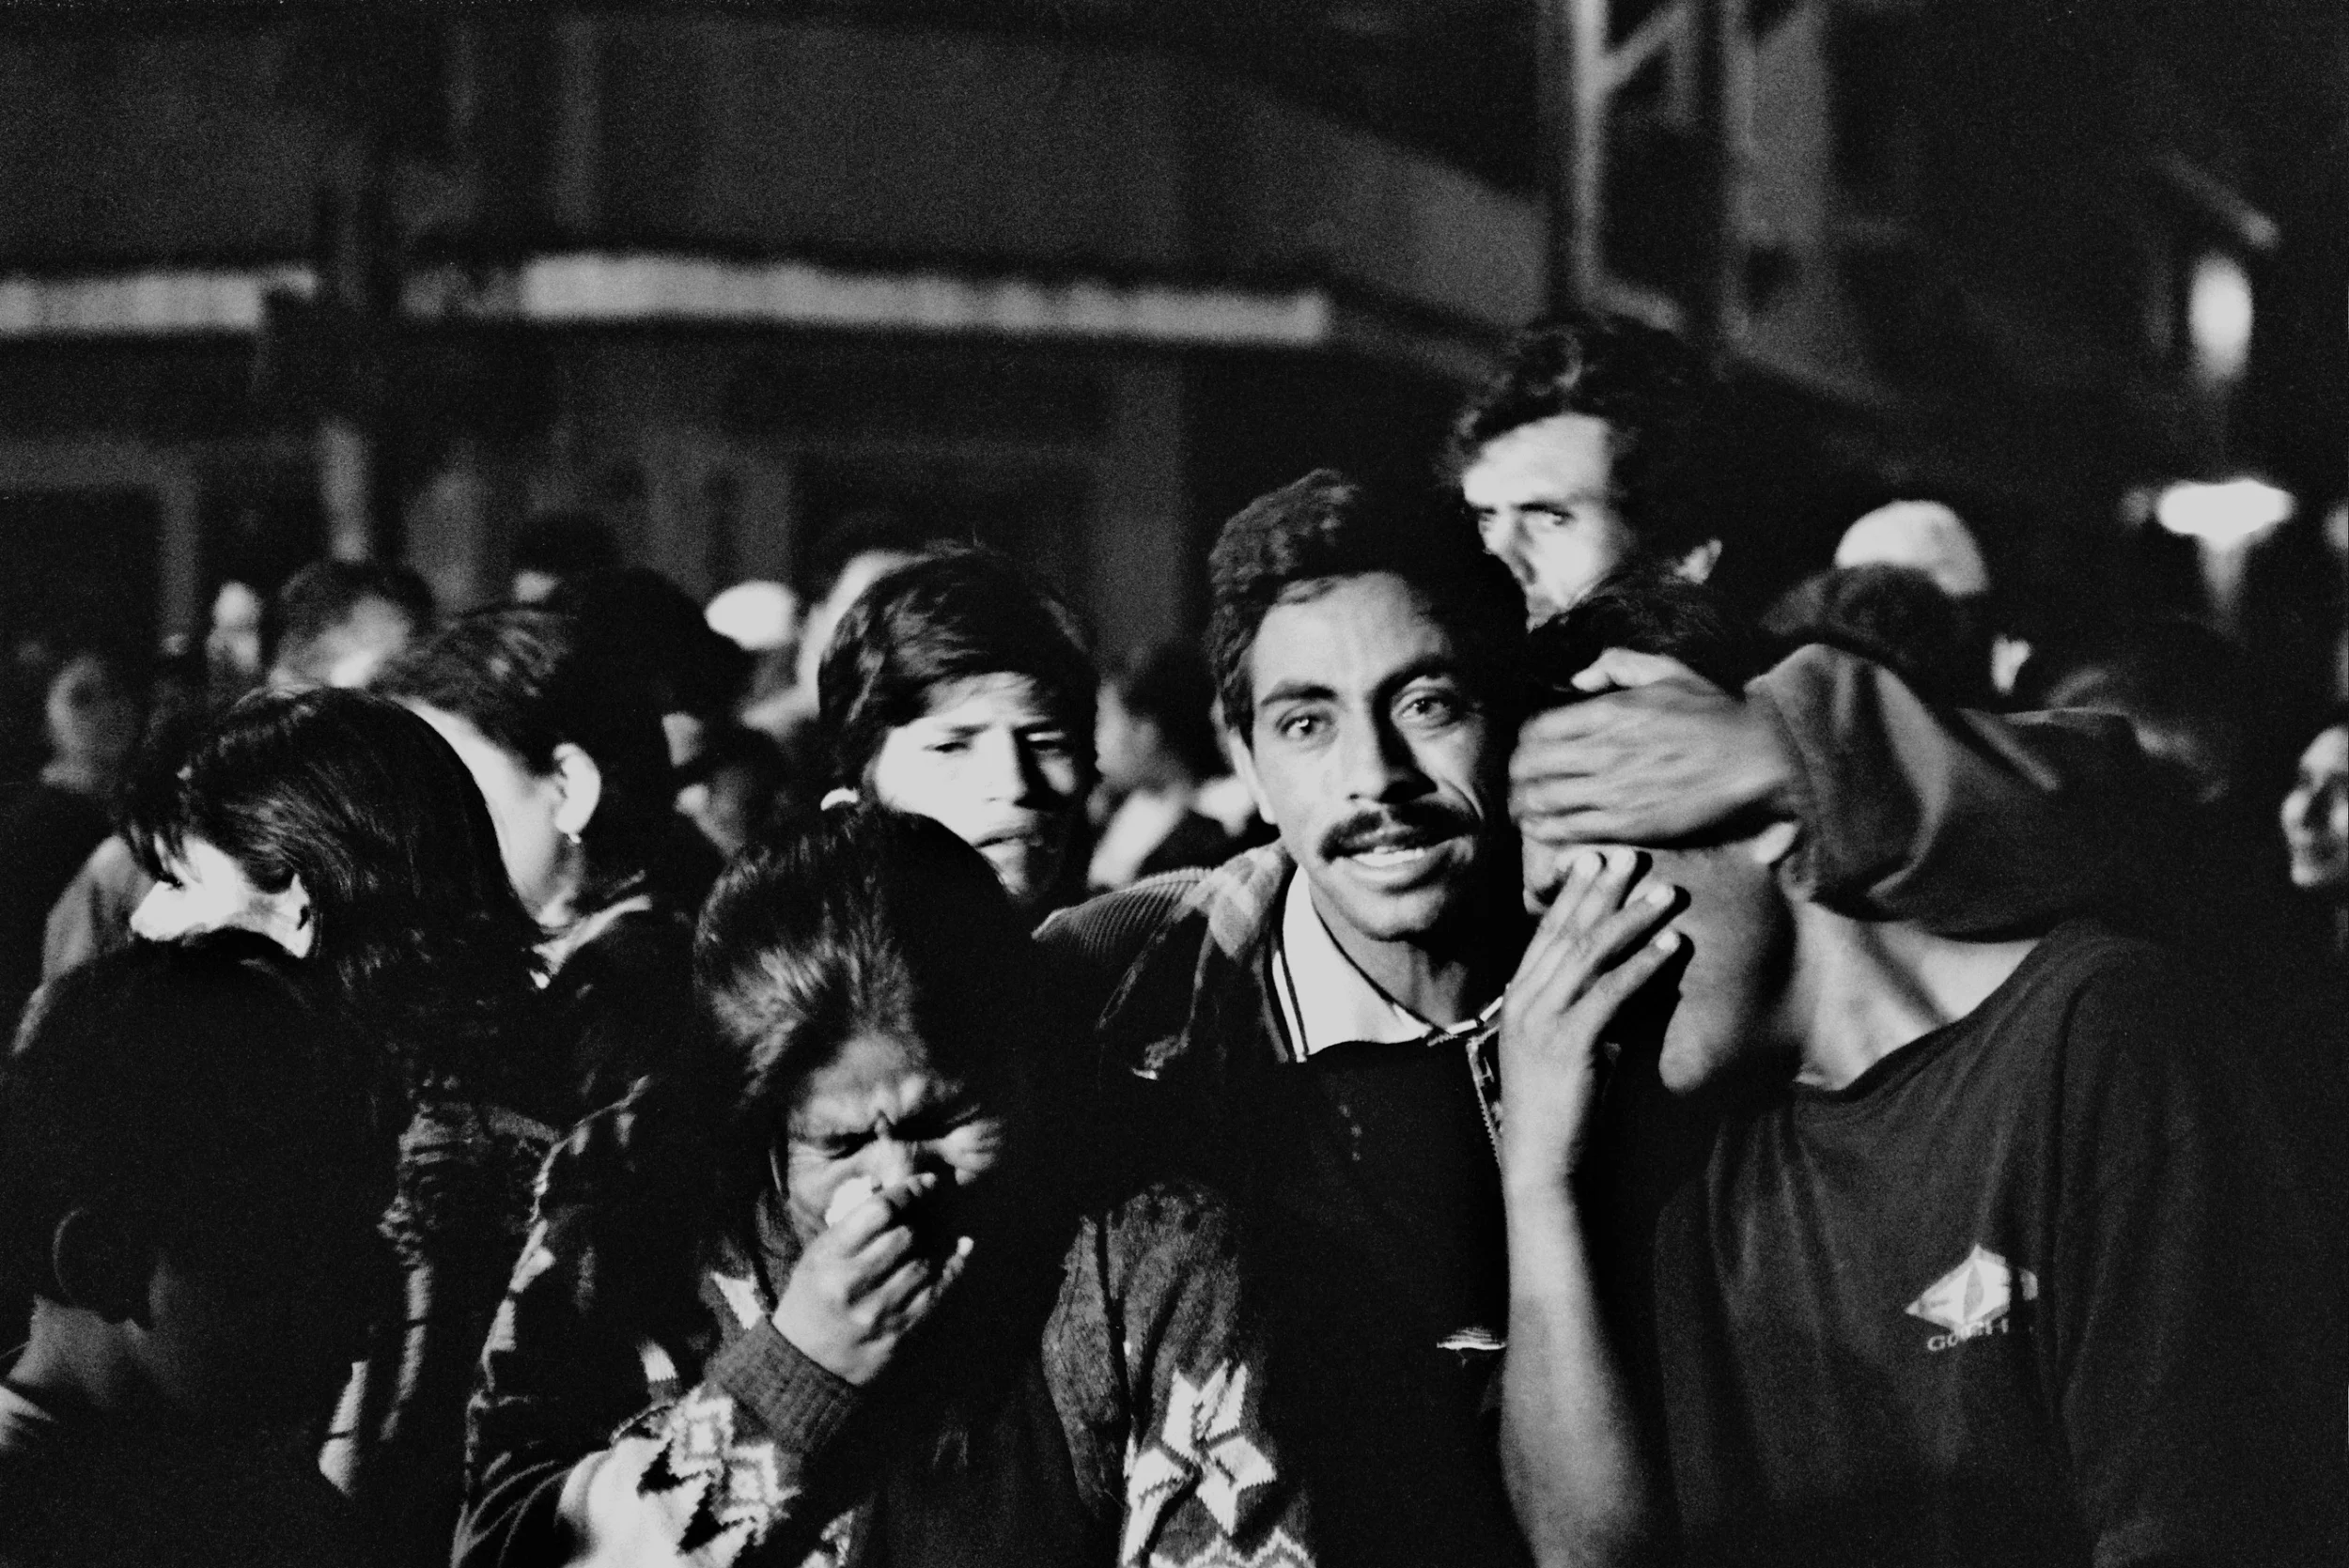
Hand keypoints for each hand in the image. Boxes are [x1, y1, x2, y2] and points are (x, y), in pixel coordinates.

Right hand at [771, 1174, 972, 1384]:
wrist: (808, 1362)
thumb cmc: (812, 1298)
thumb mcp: (817, 1257)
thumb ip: (851, 1227)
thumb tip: (897, 1194)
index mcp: (829, 1259)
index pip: (878, 1212)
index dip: (908, 1192)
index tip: (925, 1183)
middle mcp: (854, 1285)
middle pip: (905, 1236)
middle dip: (924, 1216)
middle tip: (933, 1206)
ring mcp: (879, 1311)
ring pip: (925, 1263)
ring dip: (938, 1241)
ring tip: (943, 1227)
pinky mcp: (899, 1332)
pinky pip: (936, 1293)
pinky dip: (953, 1266)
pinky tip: (961, 1248)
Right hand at [1499, 849, 1679, 1188]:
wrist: (1541, 1160)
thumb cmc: (1557, 1109)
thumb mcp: (1558, 1048)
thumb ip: (1578, 1011)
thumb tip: (1617, 979)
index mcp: (1518, 1000)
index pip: (1546, 934)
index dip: (1574, 895)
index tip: (1596, 860)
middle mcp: (1525, 1002)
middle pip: (1568, 932)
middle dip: (1602, 891)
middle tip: (1631, 857)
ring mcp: (1543, 1021)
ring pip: (1590, 954)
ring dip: (1632, 919)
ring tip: (1665, 893)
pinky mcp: (1570, 1043)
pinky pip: (1612, 992)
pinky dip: (1643, 964)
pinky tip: (1670, 945)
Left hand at [1513, 653, 1794, 893]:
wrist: (1754, 762)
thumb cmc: (1714, 714)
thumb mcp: (1668, 670)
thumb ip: (1616, 664)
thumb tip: (1576, 680)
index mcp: (1609, 712)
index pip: (1537, 728)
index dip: (1523, 740)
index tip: (1527, 747)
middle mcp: (1603, 751)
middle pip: (1529, 765)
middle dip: (1517, 773)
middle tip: (1517, 780)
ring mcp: (1613, 790)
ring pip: (1542, 800)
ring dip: (1524, 804)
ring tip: (1521, 807)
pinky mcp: (1627, 824)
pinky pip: (1568, 830)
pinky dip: (1545, 831)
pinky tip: (1541, 829)